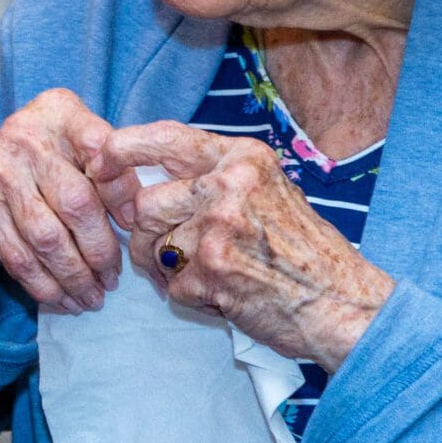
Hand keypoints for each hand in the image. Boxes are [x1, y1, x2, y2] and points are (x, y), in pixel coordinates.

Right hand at [0, 87, 122, 311]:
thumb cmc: (43, 169)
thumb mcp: (75, 151)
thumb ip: (109, 169)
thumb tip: (139, 215)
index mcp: (59, 113)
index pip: (100, 148)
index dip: (123, 191)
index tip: (132, 225)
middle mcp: (24, 133)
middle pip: (77, 203)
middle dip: (100, 251)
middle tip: (113, 278)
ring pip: (48, 237)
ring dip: (76, 276)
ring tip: (93, 296)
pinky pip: (20, 257)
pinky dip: (46, 286)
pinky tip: (63, 298)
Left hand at [92, 122, 391, 368]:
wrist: (342, 304)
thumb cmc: (304, 249)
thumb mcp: (268, 190)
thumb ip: (216, 176)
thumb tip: (145, 171)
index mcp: (242, 158)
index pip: (165, 138)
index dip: (122, 147)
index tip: (99, 160)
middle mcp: (228, 185)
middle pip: (144, 202)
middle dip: (143, 232)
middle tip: (164, 248)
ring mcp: (219, 228)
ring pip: (150, 245)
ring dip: (163, 266)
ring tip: (200, 273)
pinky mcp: (213, 272)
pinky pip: (171, 284)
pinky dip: (188, 296)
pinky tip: (221, 294)